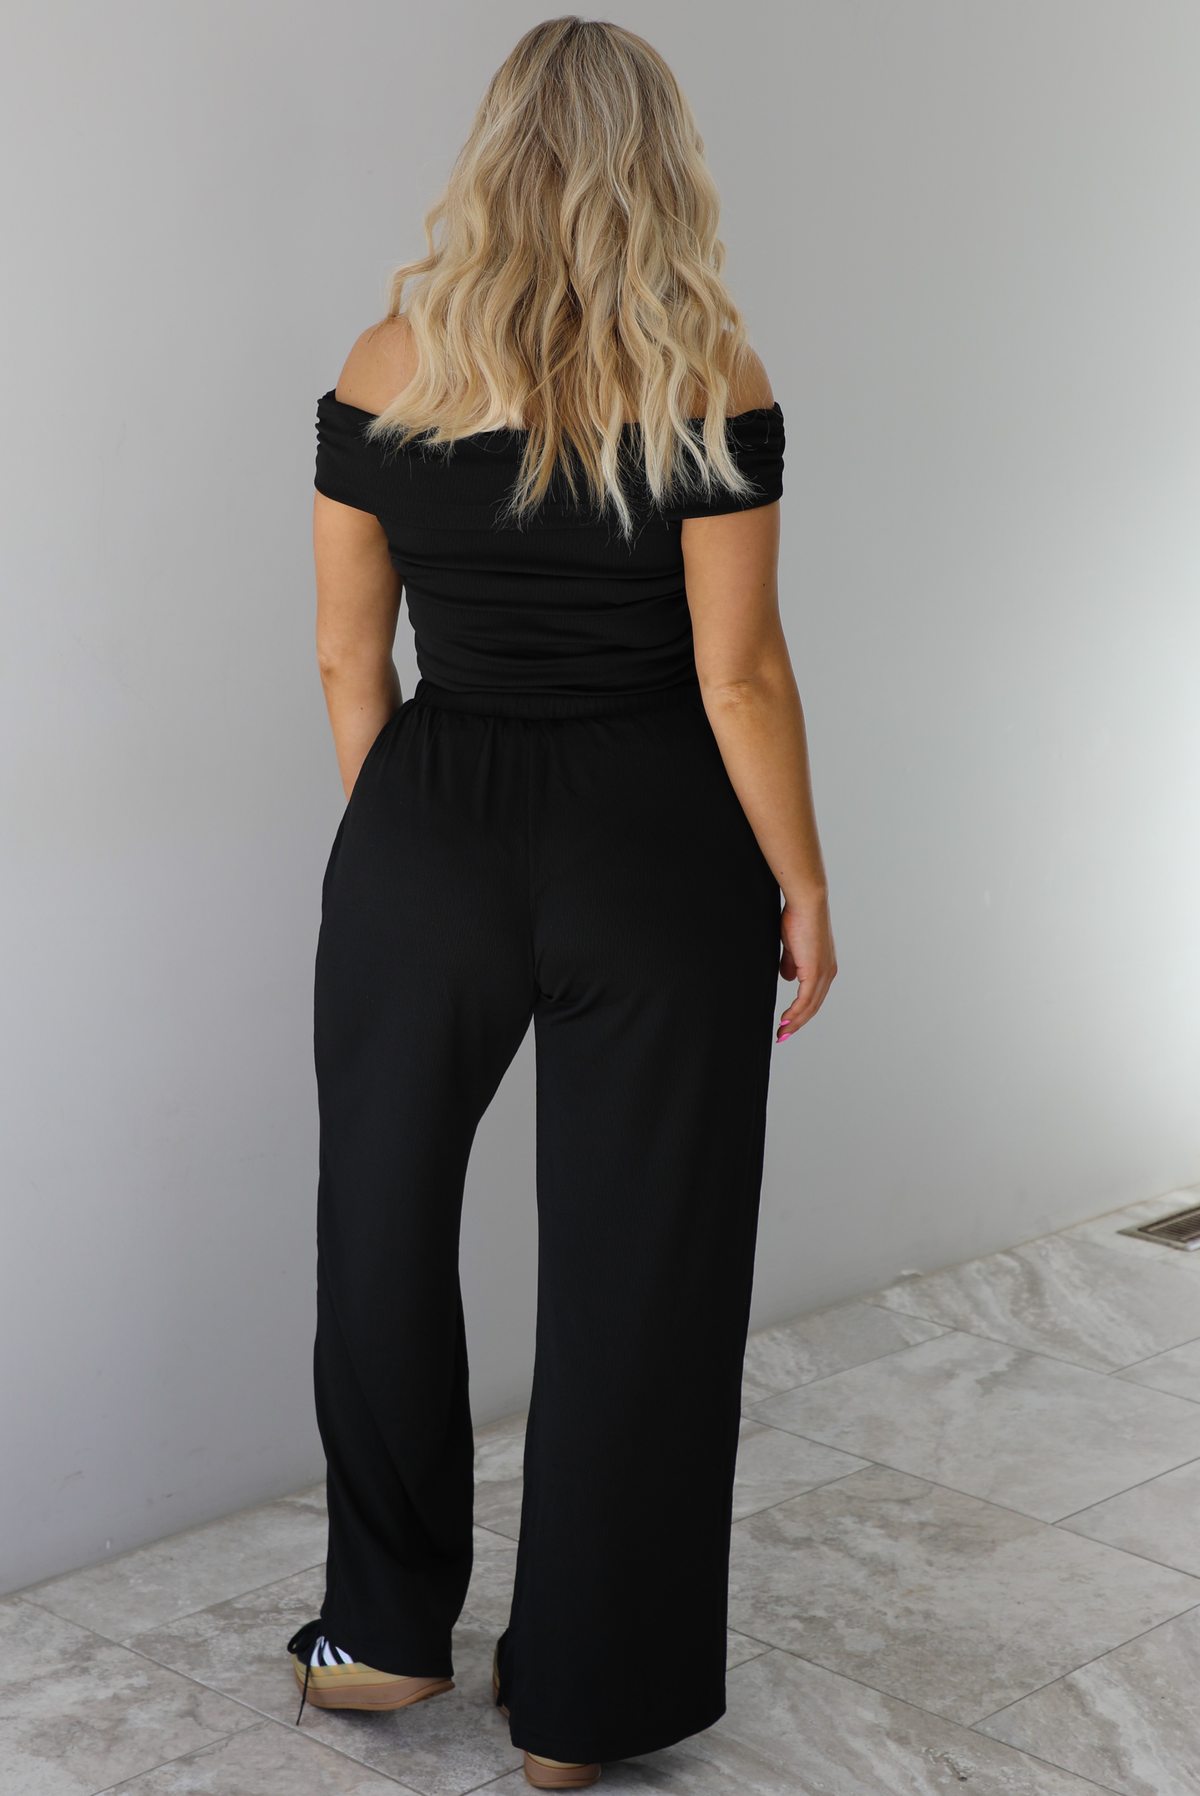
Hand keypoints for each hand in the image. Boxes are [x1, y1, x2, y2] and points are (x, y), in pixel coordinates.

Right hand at [776, 894, 836, 1042]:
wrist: (806, 903)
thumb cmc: (798, 917)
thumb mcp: (792, 945)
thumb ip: (790, 963)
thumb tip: (787, 978)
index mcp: (824, 967)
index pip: (814, 997)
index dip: (800, 1012)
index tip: (787, 1022)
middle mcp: (828, 972)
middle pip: (813, 1007)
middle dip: (797, 1023)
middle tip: (783, 1035)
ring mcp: (823, 973)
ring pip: (810, 1007)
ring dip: (795, 1022)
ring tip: (782, 1032)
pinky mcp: (815, 971)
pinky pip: (805, 1000)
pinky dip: (795, 1013)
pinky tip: (785, 1020)